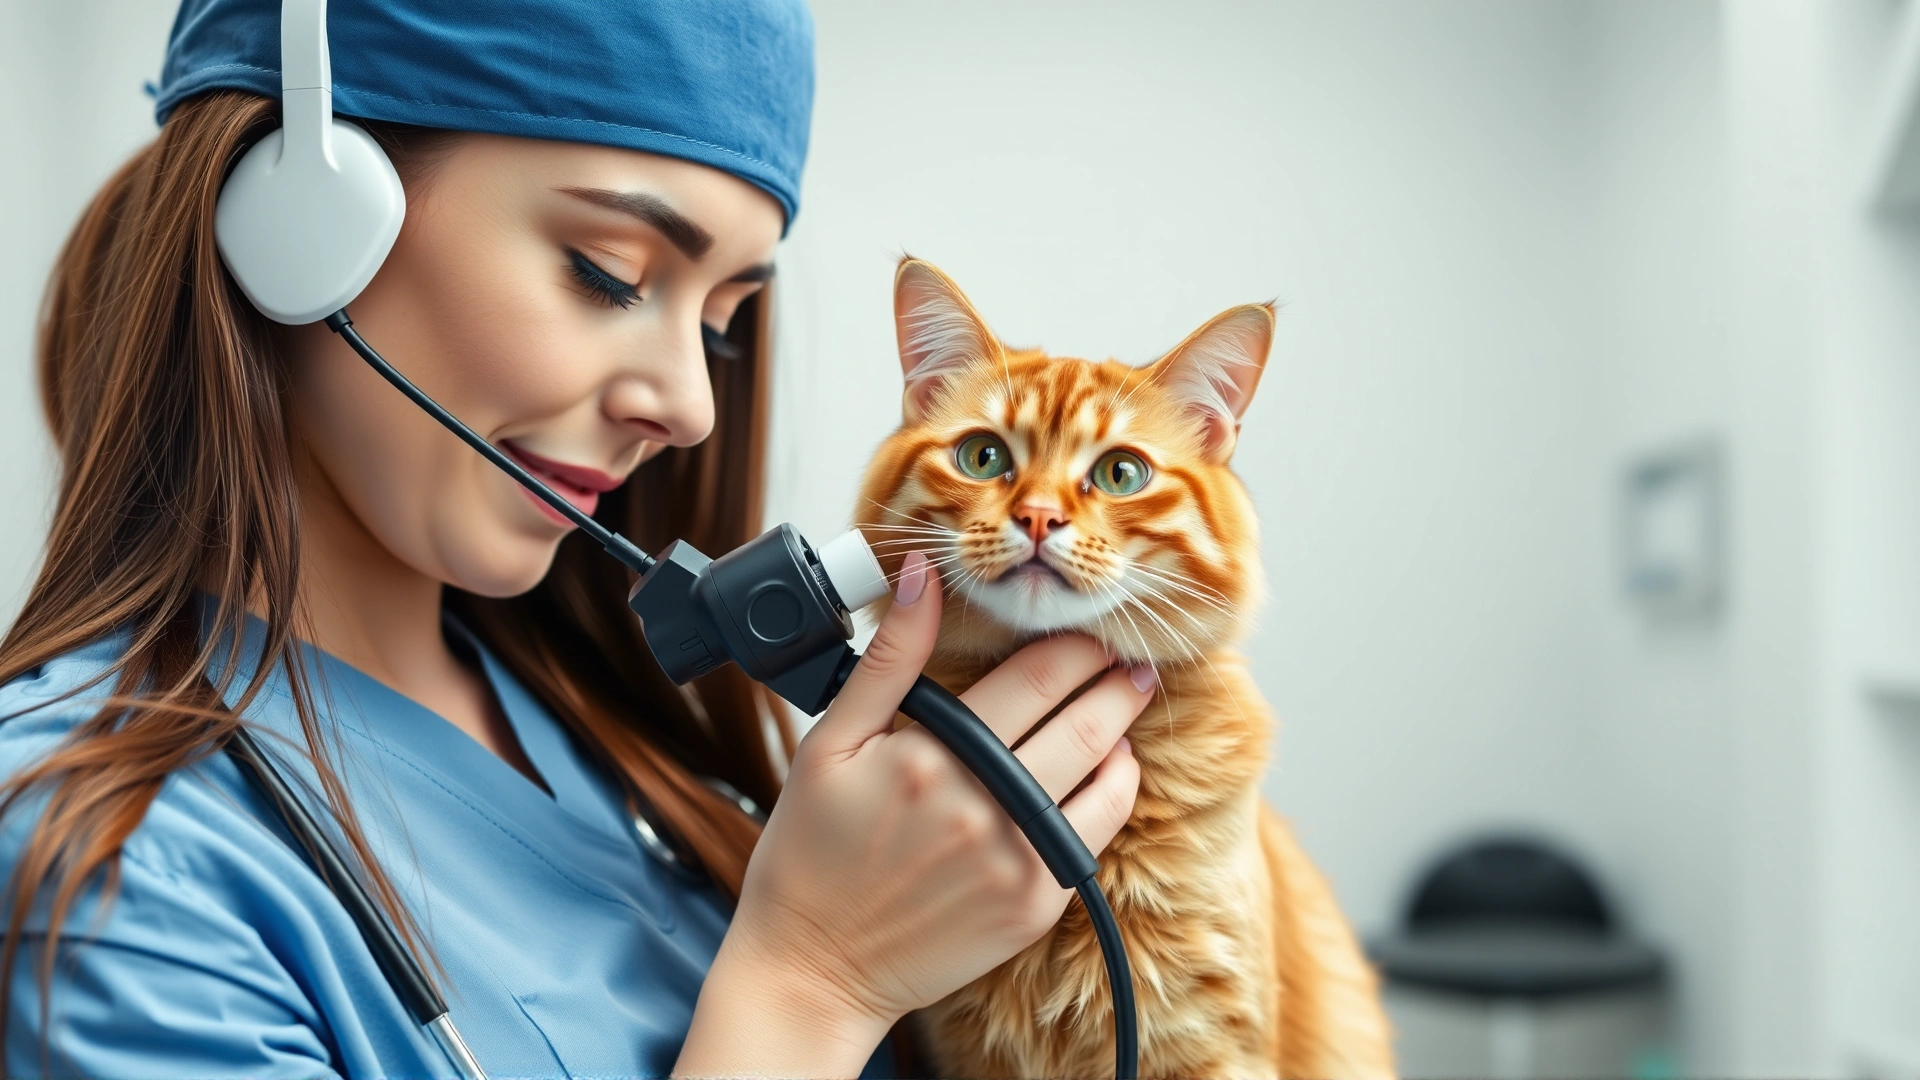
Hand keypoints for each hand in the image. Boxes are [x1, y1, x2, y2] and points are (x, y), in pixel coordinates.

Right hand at [674, 551, 1149, 1077]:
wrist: (813, 967)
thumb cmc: (810, 852)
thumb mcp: (831, 743)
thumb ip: (888, 658)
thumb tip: (922, 574)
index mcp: (934, 758)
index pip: (1035, 678)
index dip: (1075, 643)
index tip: (1089, 624)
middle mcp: (985, 809)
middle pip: (1086, 721)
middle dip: (1117, 678)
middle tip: (1130, 655)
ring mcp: (1017, 862)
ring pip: (1106, 777)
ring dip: (1123, 730)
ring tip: (1125, 701)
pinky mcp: (1034, 906)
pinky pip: (1097, 836)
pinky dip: (1112, 793)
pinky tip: (1104, 769)